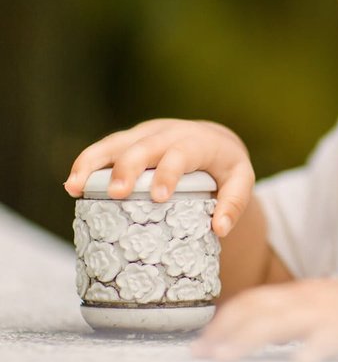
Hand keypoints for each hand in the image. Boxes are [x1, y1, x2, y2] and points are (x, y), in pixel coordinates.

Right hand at [63, 119, 253, 236]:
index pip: (183, 152)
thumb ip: (234, 203)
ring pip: (117, 142)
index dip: (170, 171)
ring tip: (75, 187)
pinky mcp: (129, 140)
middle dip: (129, 167)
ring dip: (95, 162)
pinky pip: (105, 148)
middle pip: (146, 144)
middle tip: (117, 193)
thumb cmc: (226, 168)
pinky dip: (87, 163)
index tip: (159, 196)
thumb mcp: (240, 180)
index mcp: (201, 141)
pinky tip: (72, 185)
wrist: (214, 142)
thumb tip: (219, 229)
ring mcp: (146, 134)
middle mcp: (171, 132)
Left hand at [191, 276, 337, 361]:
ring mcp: (325, 317)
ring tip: (223, 358)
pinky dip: (299, 355)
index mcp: (303, 295)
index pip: (253, 300)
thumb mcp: (327, 304)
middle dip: (223, 331)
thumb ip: (297, 315)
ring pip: (275, 323)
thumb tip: (264, 330)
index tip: (204, 340)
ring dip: (244, 340)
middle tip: (201, 353)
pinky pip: (317, 343)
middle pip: (255, 309)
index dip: (224, 319)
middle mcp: (308, 301)